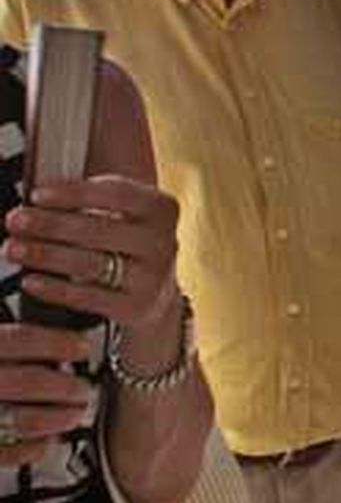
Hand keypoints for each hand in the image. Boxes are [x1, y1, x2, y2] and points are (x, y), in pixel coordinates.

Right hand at [0, 323, 94, 466]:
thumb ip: (5, 337)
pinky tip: (44, 444)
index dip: (55, 342)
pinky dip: (23, 451)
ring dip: (51, 418)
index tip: (83, 346)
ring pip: (13, 418)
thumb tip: (43, 322)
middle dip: (62, 385)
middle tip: (84, 388)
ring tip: (73, 415)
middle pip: (22, 381)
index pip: (17, 339)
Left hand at [3, 176, 179, 333]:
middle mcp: (164, 242)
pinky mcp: (137, 308)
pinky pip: (89, 298)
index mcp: (162, 208)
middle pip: (100, 229)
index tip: (36, 195)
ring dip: (46, 254)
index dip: (75, 193)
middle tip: (14, 220)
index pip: (117, 193)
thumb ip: (89, 203)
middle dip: (51, 224)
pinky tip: (30, 281)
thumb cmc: (123, 244)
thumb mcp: (123, 217)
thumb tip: (35, 200)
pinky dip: (55, 289)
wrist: (154, 295)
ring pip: (92, 264)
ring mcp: (153, 278)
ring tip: (13, 248)